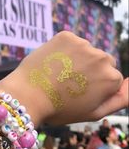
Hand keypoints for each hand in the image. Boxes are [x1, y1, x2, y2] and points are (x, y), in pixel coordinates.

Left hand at [0, 31, 128, 125]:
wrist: (28, 95)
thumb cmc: (61, 109)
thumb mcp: (95, 112)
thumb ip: (121, 99)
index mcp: (111, 77)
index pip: (112, 78)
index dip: (96, 87)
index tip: (81, 94)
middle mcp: (101, 57)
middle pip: (102, 61)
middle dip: (91, 70)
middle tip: (70, 83)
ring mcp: (83, 44)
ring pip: (86, 50)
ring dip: (78, 58)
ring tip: (59, 74)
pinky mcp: (66, 35)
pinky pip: (71, 42)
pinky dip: (65, 50)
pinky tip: (54, 62)